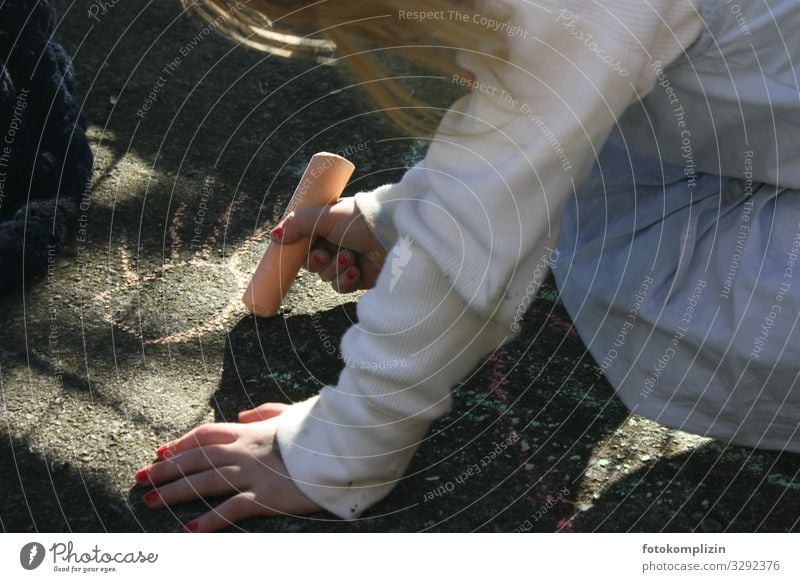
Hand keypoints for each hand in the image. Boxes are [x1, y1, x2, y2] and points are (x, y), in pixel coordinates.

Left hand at [136, 403, 321, 531]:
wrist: (341, 445)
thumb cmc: (318, 430)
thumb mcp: (291, 412)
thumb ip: (264, 412)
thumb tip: (241, 413)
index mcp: (249, 431)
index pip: (204, 435)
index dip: (179, 444)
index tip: (159, 453)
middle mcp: (244, 450)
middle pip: (195, 459)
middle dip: (165, 469)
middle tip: (140, 480)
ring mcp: (252, 474)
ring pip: (204, 482)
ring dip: (174, 492)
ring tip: (151, 501)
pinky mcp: (265, 497)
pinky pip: (230, 509)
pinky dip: (208, 520)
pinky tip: (189, 530)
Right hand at [270, 197, 385, 292]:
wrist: (393, 235)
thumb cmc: (361, 219)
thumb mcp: (326, 215)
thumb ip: (298, 224)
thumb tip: (274, 235)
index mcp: (330, 224)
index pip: (304, 240)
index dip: (298, 248)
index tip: (291, 250)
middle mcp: (338, 242)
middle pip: (312, 261)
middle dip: (316, 261)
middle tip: (324, 255)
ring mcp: (348, 260)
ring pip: (325, 275)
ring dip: (334, 269)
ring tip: (349, 258)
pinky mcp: (359, 278)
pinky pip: (340, 286)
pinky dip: (345, 280)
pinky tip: (355, 271)